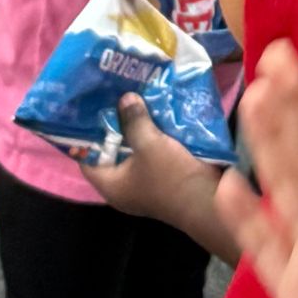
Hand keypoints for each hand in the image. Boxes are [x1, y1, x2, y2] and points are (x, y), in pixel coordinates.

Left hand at [82, 95, 226, 245]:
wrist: (209, 200)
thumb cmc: (171, 176)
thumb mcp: (149, 145)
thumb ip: (134, 121)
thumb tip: (124, 98)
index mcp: (111, 185)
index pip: (88, 159)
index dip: (89, 134)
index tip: (95, 108)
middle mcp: (124, 185)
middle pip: (113, 152)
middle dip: (118, 126)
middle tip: (120, 97)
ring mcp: (145, 182)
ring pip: (135, 151)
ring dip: (139, 129)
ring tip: (140, 100)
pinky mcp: (163, 177)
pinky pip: (152, 154)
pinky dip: (154, 137)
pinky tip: (161, 116)